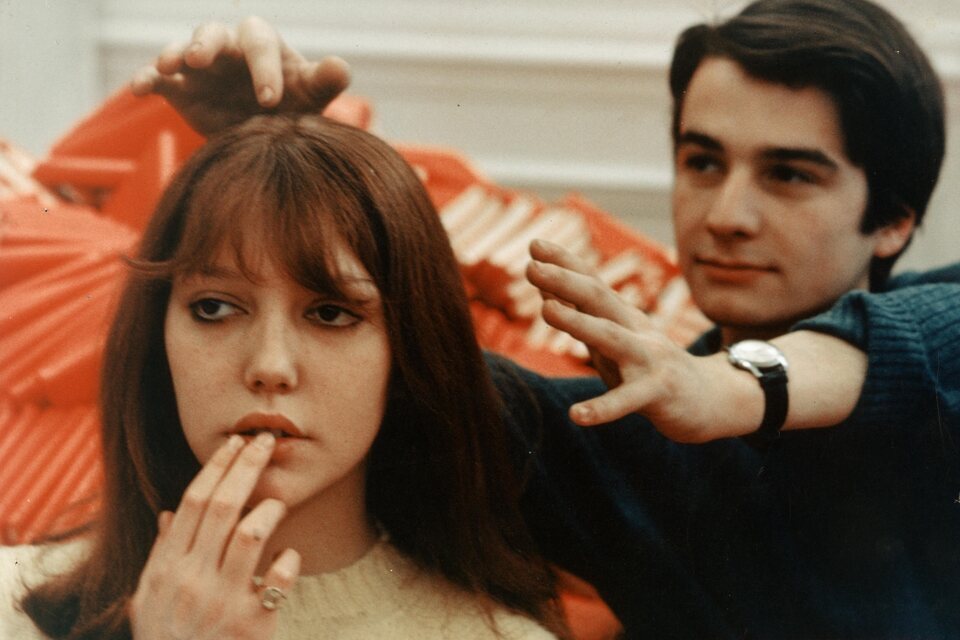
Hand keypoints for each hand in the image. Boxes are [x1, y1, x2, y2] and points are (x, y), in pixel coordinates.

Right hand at [130, 17, 350, 135]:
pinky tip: (138, 88)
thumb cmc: (293, 106)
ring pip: (181, 49)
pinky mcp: (179, 89)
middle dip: (205, 43)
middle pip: (213, 33)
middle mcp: (227, 48)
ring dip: (173, 54)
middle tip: (200, 59)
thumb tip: (340, 66)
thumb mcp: (312, 96)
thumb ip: (325, 81)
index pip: (261, 44)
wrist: (267, 135)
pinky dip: (146, 79)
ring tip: (168, 66)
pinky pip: (158, 79)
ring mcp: (200, 67)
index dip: (265, 69)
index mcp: (262, 44)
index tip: (270, 101)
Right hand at [130, 433, 300, 638]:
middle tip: (266, 441)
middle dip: (246, 467)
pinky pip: (278, 579)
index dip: (215, 468)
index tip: (234, 443)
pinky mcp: (252, 623)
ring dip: (268, 510)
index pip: (192, 503)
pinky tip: (290, 556)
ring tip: (277, 502)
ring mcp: (221, 601)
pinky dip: (288, 561)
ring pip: (249, 534)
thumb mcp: (151, 600)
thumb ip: (161, 555)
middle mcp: (191, 580)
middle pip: (221, 506)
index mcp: (166, 569)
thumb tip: (170, 514)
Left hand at [526, 239, 760, 441]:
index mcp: (622, 317)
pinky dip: (602, 408)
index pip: (592, 283)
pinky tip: (577, 416)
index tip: (534, 243)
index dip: (564, 263)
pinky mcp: (657, 393)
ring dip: (577, 322)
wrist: (711, 399)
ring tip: (545, 310)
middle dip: (565, 280)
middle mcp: (635, 330)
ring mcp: (649, 359)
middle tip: (532, 266)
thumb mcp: (612, 338)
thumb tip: (545, 289)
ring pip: (611, 338)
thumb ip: (581, 316)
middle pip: (599, 299)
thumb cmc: (648, 367)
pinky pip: (627, 401)